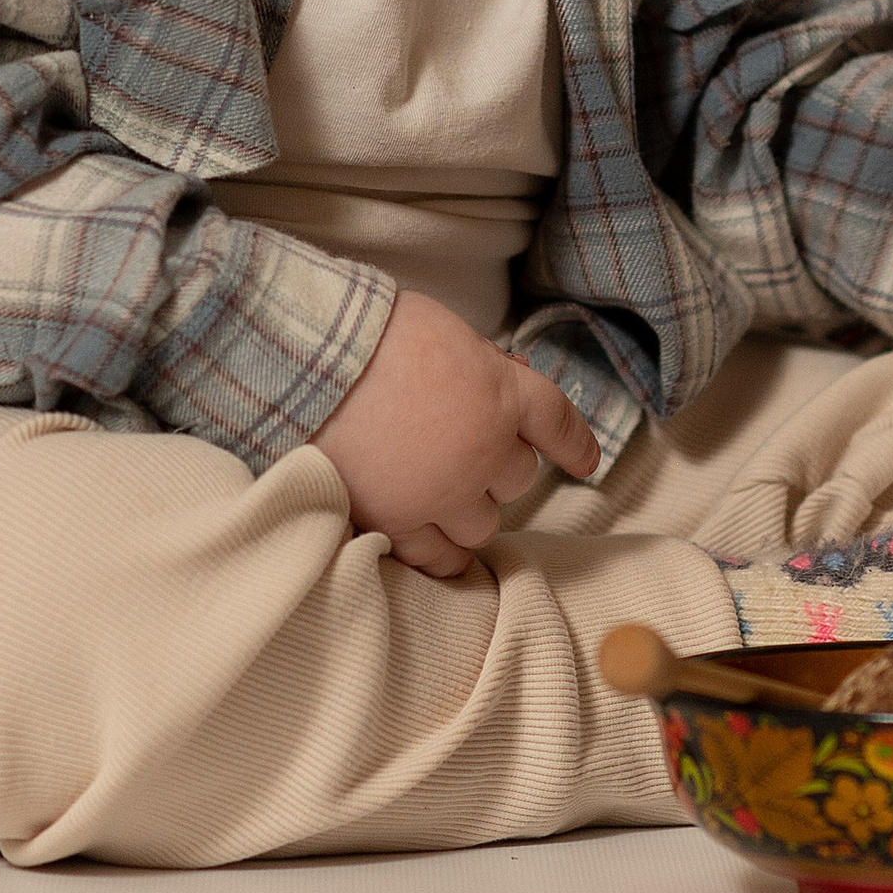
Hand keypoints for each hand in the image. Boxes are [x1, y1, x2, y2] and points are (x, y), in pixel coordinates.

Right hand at [312, 289, 598, 577]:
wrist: (308, 361)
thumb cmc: (370, 334)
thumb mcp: (446, 333)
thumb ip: (481, 366)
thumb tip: (503, 379)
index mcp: (501, 392)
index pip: (557, 423)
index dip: (575, 444)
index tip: (585, 460)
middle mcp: (484, 449)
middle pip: (517, 478)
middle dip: (496, 466)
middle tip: (460, 449)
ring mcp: (444, 491)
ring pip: (484, 524)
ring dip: (470, 510)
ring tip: (441, 494)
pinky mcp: (400, 521)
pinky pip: (439, 559)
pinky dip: (444, 556)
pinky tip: (442, 554)